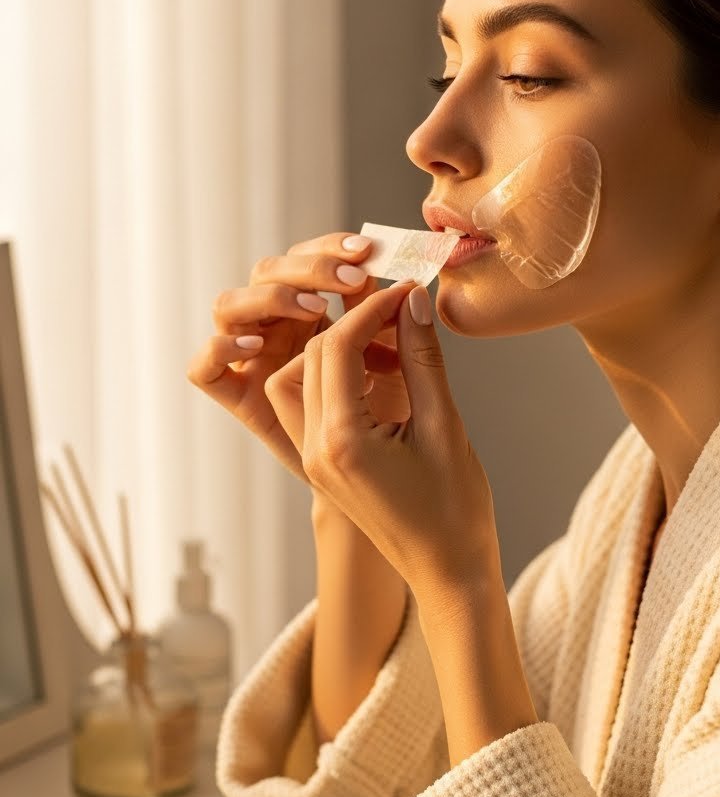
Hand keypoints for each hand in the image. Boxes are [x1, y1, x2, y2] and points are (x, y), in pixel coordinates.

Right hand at [185, 233, 411, 485]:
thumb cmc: (434, 471)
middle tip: (355, 277)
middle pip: (268, 277)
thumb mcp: (425, 400)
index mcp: (336, 333)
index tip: (388, 274)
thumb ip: (412, 350)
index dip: (348, 270)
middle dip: (308, 267)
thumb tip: (412, 290)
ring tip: (311, 306)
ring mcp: (261, 374)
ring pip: (230, 310)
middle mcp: (288, 345)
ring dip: (266, 297)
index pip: (322, 279)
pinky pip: (207, 372)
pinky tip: (256, 344)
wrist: (414, 529)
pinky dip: (220, 349)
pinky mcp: (245, 408)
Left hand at [264, 279, 498, 592]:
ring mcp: (313, 460)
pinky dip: (339, 379)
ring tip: (389, 347)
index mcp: (341, 442)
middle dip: (351, 325)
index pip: (335, 348)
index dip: (370, 310)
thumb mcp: (444, 426)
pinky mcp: (322, 466)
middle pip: (309, 357)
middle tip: (401, 310)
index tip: (406, 291)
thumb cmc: (454, 510)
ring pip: (300, 379)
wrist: (447, 571)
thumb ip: (422, 360)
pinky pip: (314, 405)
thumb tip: (413, 301)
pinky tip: (383, 376)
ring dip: (338, 352)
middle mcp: (314, 450)